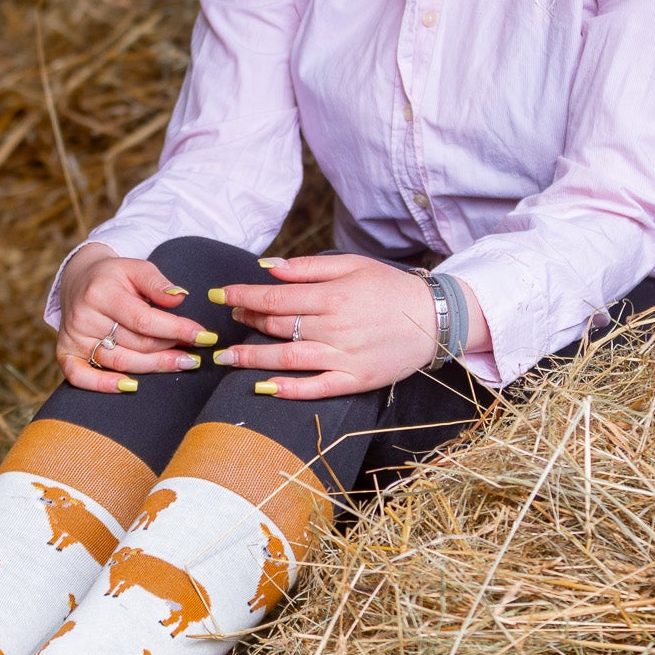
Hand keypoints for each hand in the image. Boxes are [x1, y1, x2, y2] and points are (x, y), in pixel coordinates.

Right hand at [56, 246, 215, 391]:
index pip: (144, 319)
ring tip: (181, 364)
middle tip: (196, 355)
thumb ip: (157, 283)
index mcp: (101, 293)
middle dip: (170, 350)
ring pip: (119, 361)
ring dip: (154, 367)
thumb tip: (180, 298)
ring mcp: (74, 338)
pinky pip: (81, 377)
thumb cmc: (115, 276)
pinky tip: (131, 386)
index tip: (203, 336)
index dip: (176, 330)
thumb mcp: (136, 268)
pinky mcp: (65, 354)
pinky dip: (104, 385)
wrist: (78, 279)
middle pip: (135, 343)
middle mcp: (84, 317)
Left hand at [210, 253, 448, 398]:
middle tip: (230, 320)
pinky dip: (289, 389)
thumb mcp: (353, 265)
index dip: (242, 296)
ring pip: (288, 359)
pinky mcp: (355, 381)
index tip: (219, 295)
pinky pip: (316, 388)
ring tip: (226, 358)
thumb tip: (267, 267)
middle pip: (278, 326)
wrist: (435, 318)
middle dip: (248, 322)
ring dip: (252, 359)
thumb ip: (308, 267)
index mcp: (332, 295)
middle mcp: (334, 327)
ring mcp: (344, 357)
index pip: (274, 297)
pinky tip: (264, 388)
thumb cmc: (390, 288)